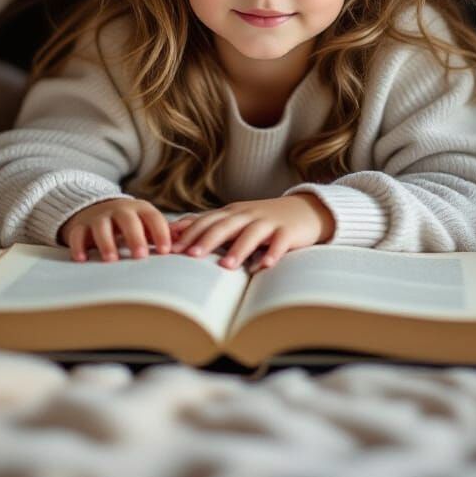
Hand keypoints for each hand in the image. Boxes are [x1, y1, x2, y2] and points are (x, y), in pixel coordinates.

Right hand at [59, 198, 171, 262]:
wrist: (97, 209)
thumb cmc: (131, 222)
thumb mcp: (147, 223)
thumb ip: (164, 232)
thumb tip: (186, 241)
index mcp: (140, 209)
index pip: (153, 218)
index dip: (161, 233)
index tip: (167, 251)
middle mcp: (119, 210)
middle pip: (128, 220)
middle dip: (135, 237)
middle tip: (141, 256)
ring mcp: (99, 217)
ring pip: (102, 226)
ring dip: (106, 243)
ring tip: (111, 260)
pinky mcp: (81, 226)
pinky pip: (77, 235)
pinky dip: (78, 246)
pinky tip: (82, 259)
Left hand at [168, 194, 334, 270]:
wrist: (304, 210)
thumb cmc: (263, 219)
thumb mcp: (235, 219)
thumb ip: (208, 224)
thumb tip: (173, 231)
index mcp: (232, 213)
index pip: (207, 221)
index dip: (189, 234)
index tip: (171, 249)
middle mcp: (248, 215)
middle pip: (225, 225)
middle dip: (207, 239)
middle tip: (191, 255)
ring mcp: (269, 222)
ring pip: (252, 234)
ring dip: (239, 249)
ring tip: (226, 266)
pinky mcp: (288, 231)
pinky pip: (280, 243)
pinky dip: (273, 253)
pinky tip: (266, 266)